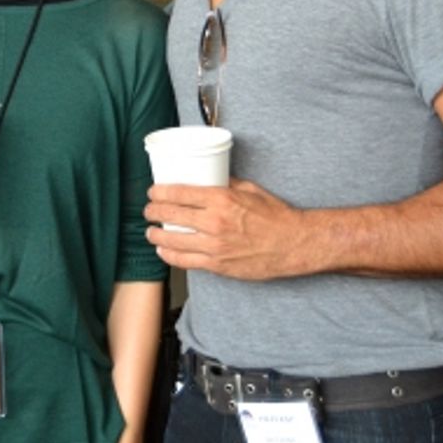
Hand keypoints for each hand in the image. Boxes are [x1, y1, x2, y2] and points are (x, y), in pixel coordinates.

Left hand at [144, 179, 312, 279]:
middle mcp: (214, 222)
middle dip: (153, 211)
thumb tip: (209, 178)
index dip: (159, 192)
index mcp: (221, 200)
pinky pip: (185, 261)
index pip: (178, 193)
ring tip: (150, 231)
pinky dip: (169, 255)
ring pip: (172, 239)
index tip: (153, 192)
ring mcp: (214, 245)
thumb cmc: (276, 217)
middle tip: (149, 210)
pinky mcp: (217, 265)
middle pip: (170, 214)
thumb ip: (226, 183)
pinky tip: (164, 250)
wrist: (293, 244)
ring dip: (155, 234)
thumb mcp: (250, 189)